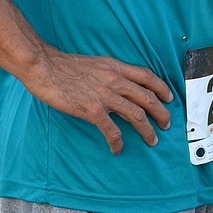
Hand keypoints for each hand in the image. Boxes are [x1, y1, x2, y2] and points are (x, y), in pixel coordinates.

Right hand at [29, 48, 173, 154]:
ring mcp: (105, 95)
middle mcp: (114, 80)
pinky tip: (117, 149)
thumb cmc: (63, 65)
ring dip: (148, 130)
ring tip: (152, 139)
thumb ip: (107, 72)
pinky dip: (118, 142)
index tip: (168, 97)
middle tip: (166, 123)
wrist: (44, 67)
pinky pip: (112, 131)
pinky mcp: (93, 110)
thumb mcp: (93, 62)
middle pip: (147, 98)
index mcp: (115, 67)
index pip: (146, 76)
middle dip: (161, 113)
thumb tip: (116, 83)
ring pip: (137, 115)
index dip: (161, 88)